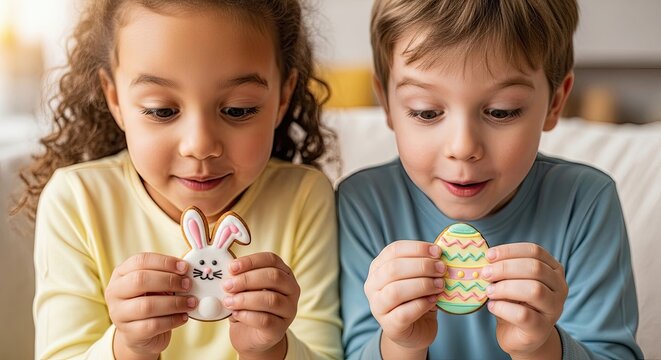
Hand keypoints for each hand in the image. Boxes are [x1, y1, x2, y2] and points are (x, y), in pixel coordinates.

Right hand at [105, 252, 196, 359]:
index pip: (140, 261)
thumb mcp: (155, 286)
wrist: (139, 335)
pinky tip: (184, 316)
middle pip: (140, 280)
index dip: (164, 262)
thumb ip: (167, 276)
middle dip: (169, 281)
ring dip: (174, 303)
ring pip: (147, 306)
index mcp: (121, 274)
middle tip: (188, 285)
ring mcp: (119, 314)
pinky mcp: (129, 333)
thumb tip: (188, 272)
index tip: (184, 267)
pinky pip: (153, 325)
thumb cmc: (150, 302)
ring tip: (191, 302)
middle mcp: (115, 292)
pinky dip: (173, 320)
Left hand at [222, 252, 299, 359]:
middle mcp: (291, 289)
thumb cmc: (248, 307)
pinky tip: (235, 315)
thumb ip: (239, 279)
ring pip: (271, 299)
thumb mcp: (244, 289)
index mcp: (283, 273)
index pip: (271, 260)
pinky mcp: (280, 329)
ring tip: (228, 301)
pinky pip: (265, 320)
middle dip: (247, 279)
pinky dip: (247, 316)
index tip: (232, 267)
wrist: (251, 336)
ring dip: (245, 299)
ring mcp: (288, 310)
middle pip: (274, 277)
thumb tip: (227, 274)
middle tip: (227, 285)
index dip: (251, 261)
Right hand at [364, 240, 444, 358]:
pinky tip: (434, 301)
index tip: (438, 252)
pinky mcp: (389, 326)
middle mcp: (372, 285)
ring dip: (422, 285)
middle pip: (393, 269)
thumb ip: (425, 265)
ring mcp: (377, 307)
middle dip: (422, 266)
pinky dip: (422, 305)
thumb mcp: (418, 277)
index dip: (417, 248)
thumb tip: (441, 254)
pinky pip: (403, 313)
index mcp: (378, 267)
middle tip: (442, 269)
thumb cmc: (417, 299)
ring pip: (395, 291)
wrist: (415, 331)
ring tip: (440, 286)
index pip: (393, 250)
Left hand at [482, 243, 567, 359]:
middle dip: (505, 268)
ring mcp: (554, 309)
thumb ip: (504, 268)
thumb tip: (486, 258)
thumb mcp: (510, 280)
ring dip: (506, 288)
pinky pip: (523, 315)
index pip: (534, 251)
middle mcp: (560, 287)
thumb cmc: (514, 302)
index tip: (488, 255)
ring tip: (489, 291)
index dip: (510, 251)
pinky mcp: (542, 329)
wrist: (519, 336)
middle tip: (485, 274)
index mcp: (553, 269)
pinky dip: (503, 308)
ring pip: (534, 290)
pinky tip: (492, 306)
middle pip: (535, 268)